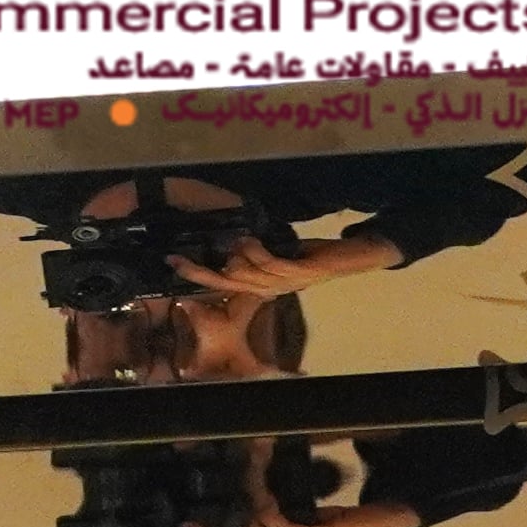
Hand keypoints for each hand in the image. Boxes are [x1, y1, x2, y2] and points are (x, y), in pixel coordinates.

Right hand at [171, 225, 401, 294]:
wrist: (353, 258)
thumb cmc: (317, 254)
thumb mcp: (282, 251)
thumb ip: (258, 251)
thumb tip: (231, 238)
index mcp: (264, 285)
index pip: (224, 284)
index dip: (198, 276)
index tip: (173, 262)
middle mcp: (270, 289)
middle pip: (227, 283)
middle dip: (201, 271)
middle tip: (177, 258)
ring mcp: (285, 283)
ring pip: (246, 275)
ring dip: (235, 255)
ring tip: (232, 238)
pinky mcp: (300, 273)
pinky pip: (270, 265)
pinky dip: (256, 252)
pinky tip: (249, 239)